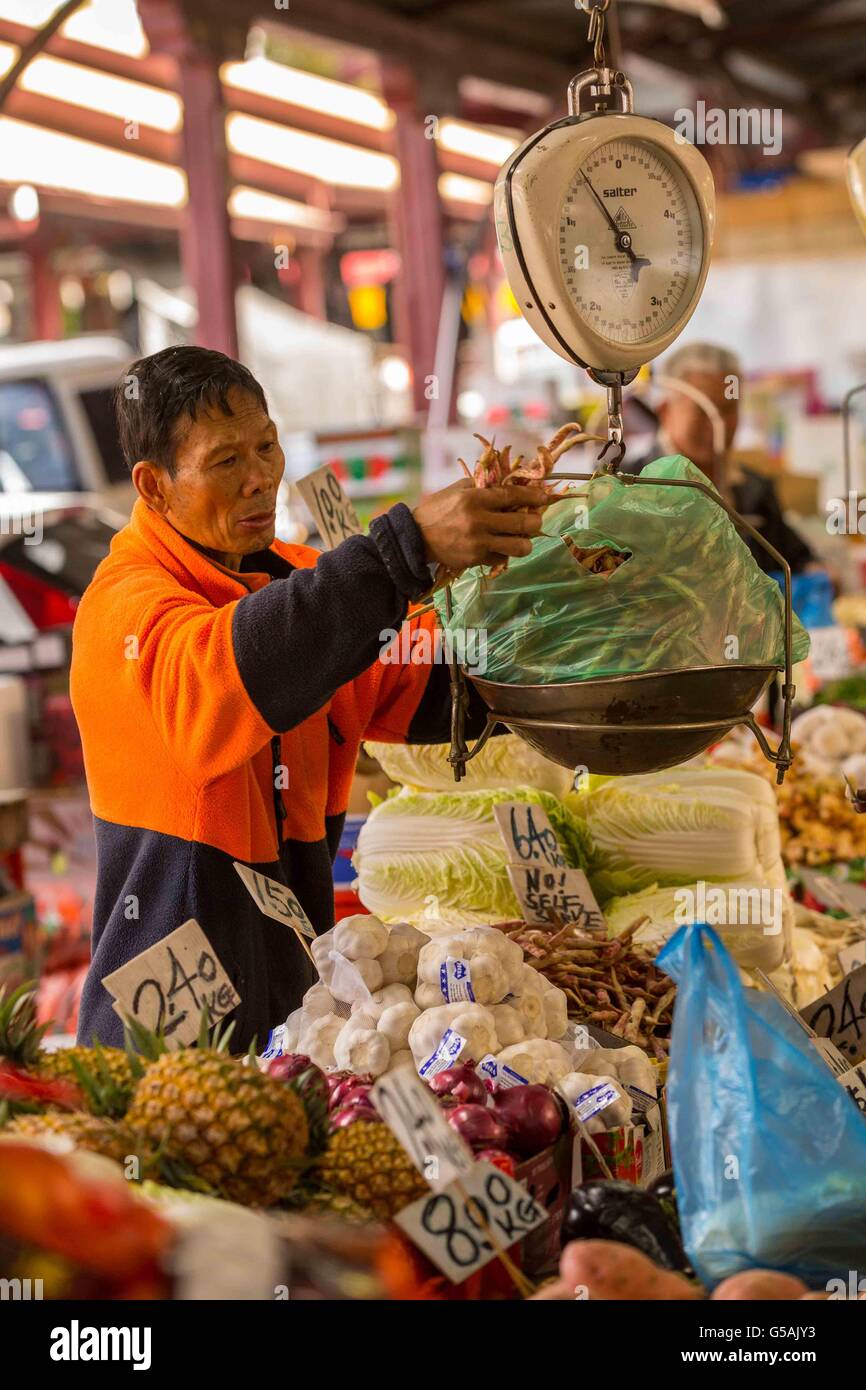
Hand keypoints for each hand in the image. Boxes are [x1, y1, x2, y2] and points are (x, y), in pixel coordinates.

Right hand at [413, 479, 547, 572]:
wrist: (415, 538)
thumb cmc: (436, 510)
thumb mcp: (456, 490)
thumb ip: (481, 486)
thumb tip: (507, 483)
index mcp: (474, 499)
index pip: (512, 495)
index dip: (532, 495)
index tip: (544, 497)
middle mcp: (479, 521)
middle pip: (523, 523)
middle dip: (535, 522)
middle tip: (535, 521)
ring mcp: (478, 542)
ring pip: (519, 547)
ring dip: (525, 543)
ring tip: (521, 540)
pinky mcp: (475, 559)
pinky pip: (502, 558)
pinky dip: (504, 554)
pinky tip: (499, 548)